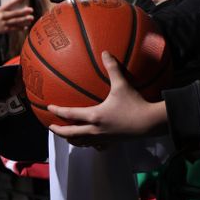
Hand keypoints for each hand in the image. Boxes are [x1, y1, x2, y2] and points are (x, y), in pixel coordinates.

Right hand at [0, 0, 33, 34]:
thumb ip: (7, 8)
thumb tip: (20, 4)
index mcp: (0, 10)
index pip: (9, 4)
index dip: (16, 0)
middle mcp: (2, 16)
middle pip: (15, 13)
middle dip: (23, 11)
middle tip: (31, 9)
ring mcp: (4, 23)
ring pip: (16, 21)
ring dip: (24, 20)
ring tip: (31, 18)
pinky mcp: (6, 30)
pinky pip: (15, 28)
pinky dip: (21, 28)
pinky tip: (26, 26)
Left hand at [46, 51, 166, 145]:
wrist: (151, 123)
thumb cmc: (135, 104)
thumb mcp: (122, 85)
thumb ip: (112, 68)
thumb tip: (105, 52)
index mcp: (94, 116)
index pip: (70, 114)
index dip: (57, 111)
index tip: (49, 108)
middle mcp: (95, 130)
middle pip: (70, 134)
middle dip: (58, 131)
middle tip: (50, 126)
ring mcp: (103, 138)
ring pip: (81, 142)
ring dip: (71, 139)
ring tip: (66, 134)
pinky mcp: (111, 142)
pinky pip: (95, 146)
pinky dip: (88, 144)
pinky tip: (88, 141)